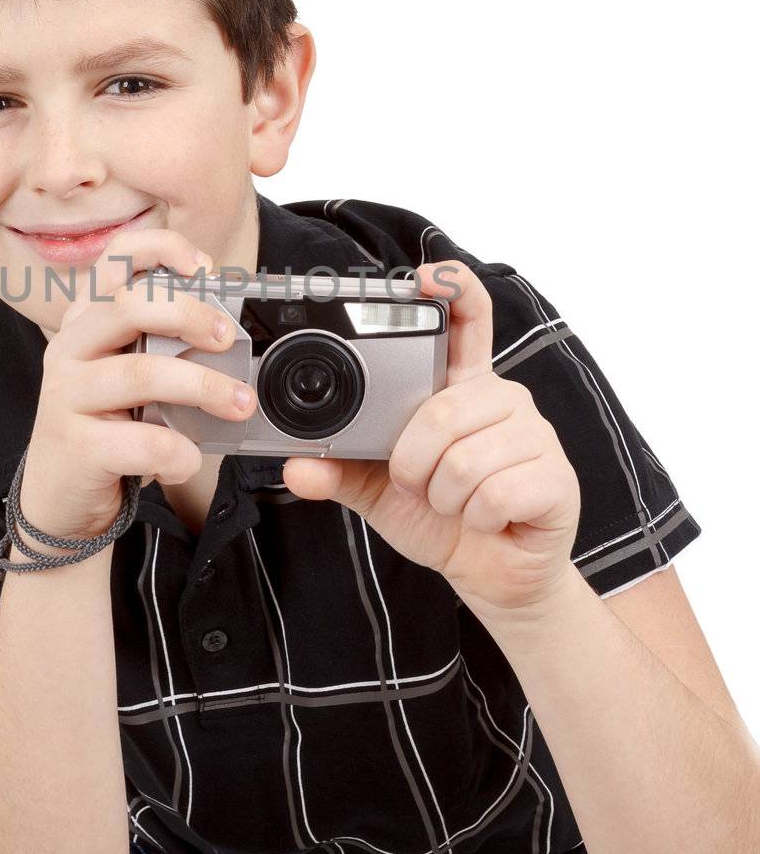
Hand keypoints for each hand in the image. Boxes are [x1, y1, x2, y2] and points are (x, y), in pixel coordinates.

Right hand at [20, 227, 254, 541]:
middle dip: (190, 316)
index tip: (203, 267)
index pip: (116, 260)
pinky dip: (178, 450)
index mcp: (88, 319)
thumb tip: (230, 335)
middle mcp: (71, 347)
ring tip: (239, 404)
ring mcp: (67, 395)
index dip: (161, 250)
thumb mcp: (131, 373)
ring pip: (141, 373)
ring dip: (203, 386)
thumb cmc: (108, 424)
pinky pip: (140, 440)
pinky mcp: (76, 444)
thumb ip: (164, 346)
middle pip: (129, 307)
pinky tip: (189, 457)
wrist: (61, 493)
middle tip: (229, 339)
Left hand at [281, 261, 581, 616]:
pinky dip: (477, 518)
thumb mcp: (377, 492)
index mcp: (460, 387)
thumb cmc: (439, 517)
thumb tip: (296, 467)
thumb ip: (338, 472)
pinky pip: (495, 494)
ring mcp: (535, 435)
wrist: (491, 575)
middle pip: (442, 412)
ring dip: (444, 497)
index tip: (425, 278)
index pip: (467, 319)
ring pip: (465, 460)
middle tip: (419, 484)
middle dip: (413, 464)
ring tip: (457, 503)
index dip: (451, 290)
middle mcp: (501, 399)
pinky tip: (488, 519)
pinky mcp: (556, 477)